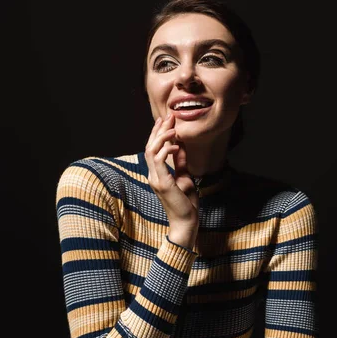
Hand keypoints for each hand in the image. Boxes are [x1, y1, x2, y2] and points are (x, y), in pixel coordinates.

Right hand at [145, 113, 198, 232]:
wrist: (186, 221)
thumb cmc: (186, 203)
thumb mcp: (185, 177)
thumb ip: (181, 162)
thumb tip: (181, 146)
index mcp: (157, 173)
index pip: (153, 149)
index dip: (158, 133)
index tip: (165, 120)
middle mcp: (153, 175)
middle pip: (150, 146)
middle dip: (159, 130)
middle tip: (168, 116)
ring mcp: (155, 179)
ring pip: (151, 151)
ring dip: (161, 137)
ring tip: (173, 128)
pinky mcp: (162, 183)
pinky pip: (160, 161)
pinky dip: (167, 150)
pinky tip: (177, 145)